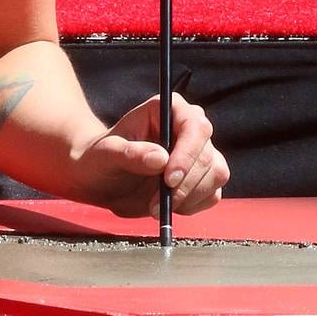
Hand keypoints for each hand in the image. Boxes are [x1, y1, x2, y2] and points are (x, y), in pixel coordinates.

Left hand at [72, 93, 227, 219]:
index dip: (187, 154)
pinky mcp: (203, 178)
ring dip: (187, 197)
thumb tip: (160, 158)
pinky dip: (191, 206)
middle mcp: (189, 128)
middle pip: (207, 155)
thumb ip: (130, 154)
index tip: (169, 179)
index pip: (195, 126)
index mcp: (168, 109)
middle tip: (155, 204)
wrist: (102, 179)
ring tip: (154, 206)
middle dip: (184, 184)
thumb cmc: (101, 159)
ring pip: (216, 175)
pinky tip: (166, 206)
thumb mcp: (106, 154)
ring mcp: (200, 153)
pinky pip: (212, 195)